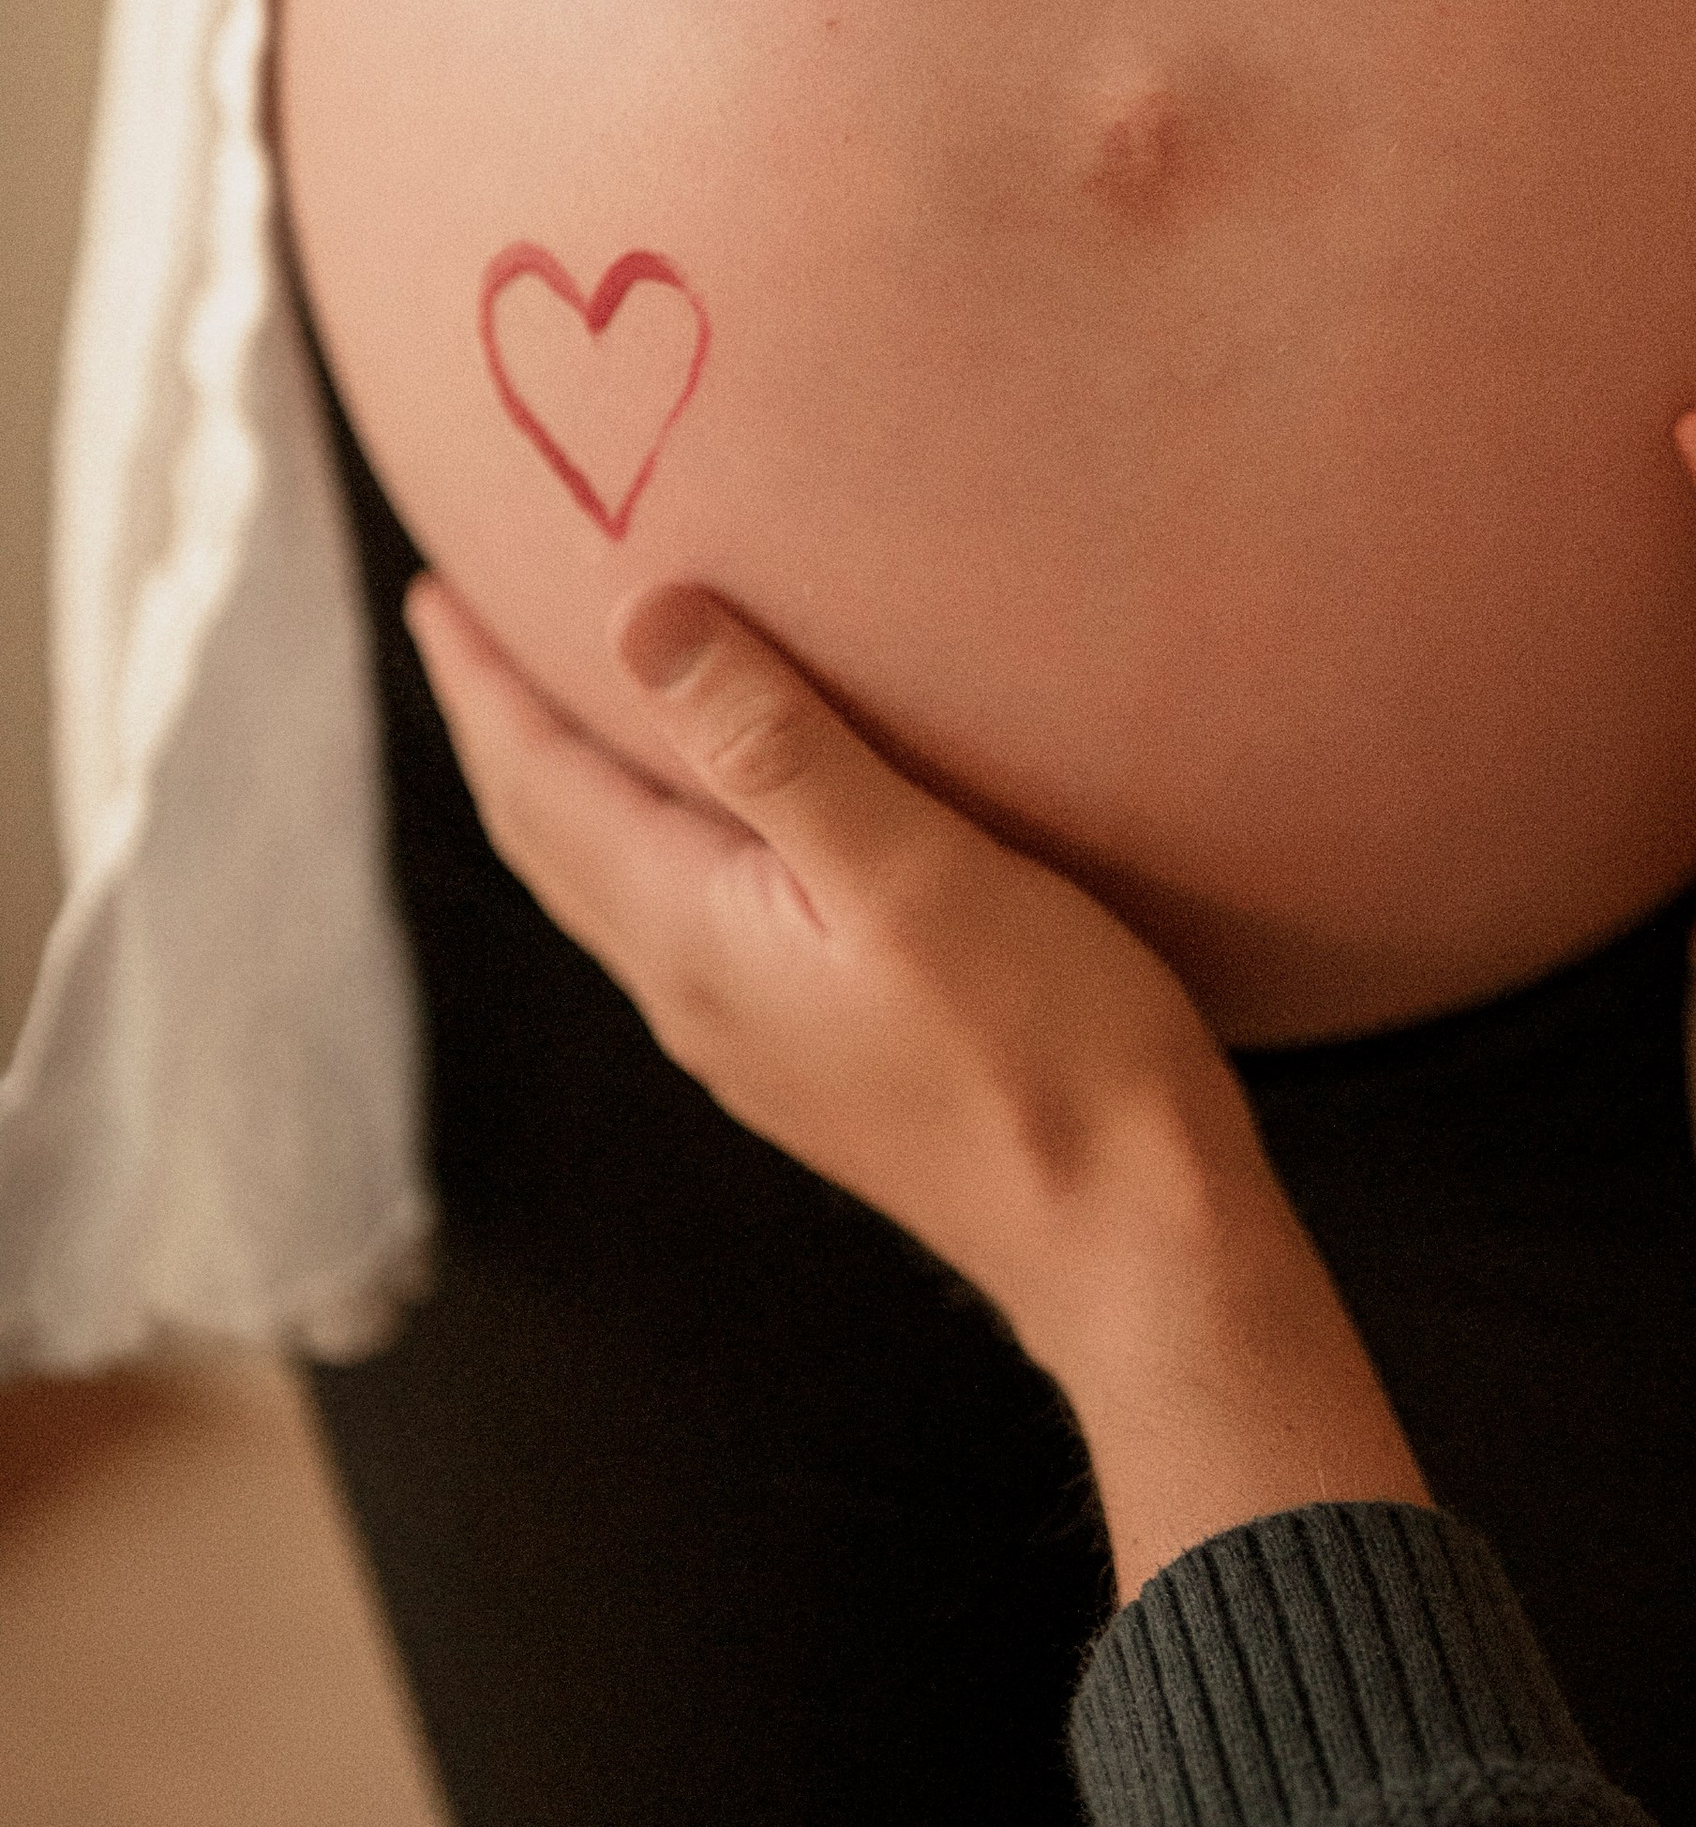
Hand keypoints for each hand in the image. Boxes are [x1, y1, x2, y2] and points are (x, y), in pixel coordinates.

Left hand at [407, 575, 1425, 1593]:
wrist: (1128, 1235)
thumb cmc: (1042, 1051)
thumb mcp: (912, 870)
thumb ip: (778, 745)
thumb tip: (642, 619)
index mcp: (693, 938)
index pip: (540, 789)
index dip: (482, 685)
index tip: (435, 592)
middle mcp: (693, 994)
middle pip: (552, 839)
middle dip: (503, 728)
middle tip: (471, 627)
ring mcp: (751, 1036)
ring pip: (611, 885)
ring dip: (567, 787)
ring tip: (567, 706)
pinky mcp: (813, 1054)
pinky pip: (680, 920)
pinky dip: (648, 838)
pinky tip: (709, 823)